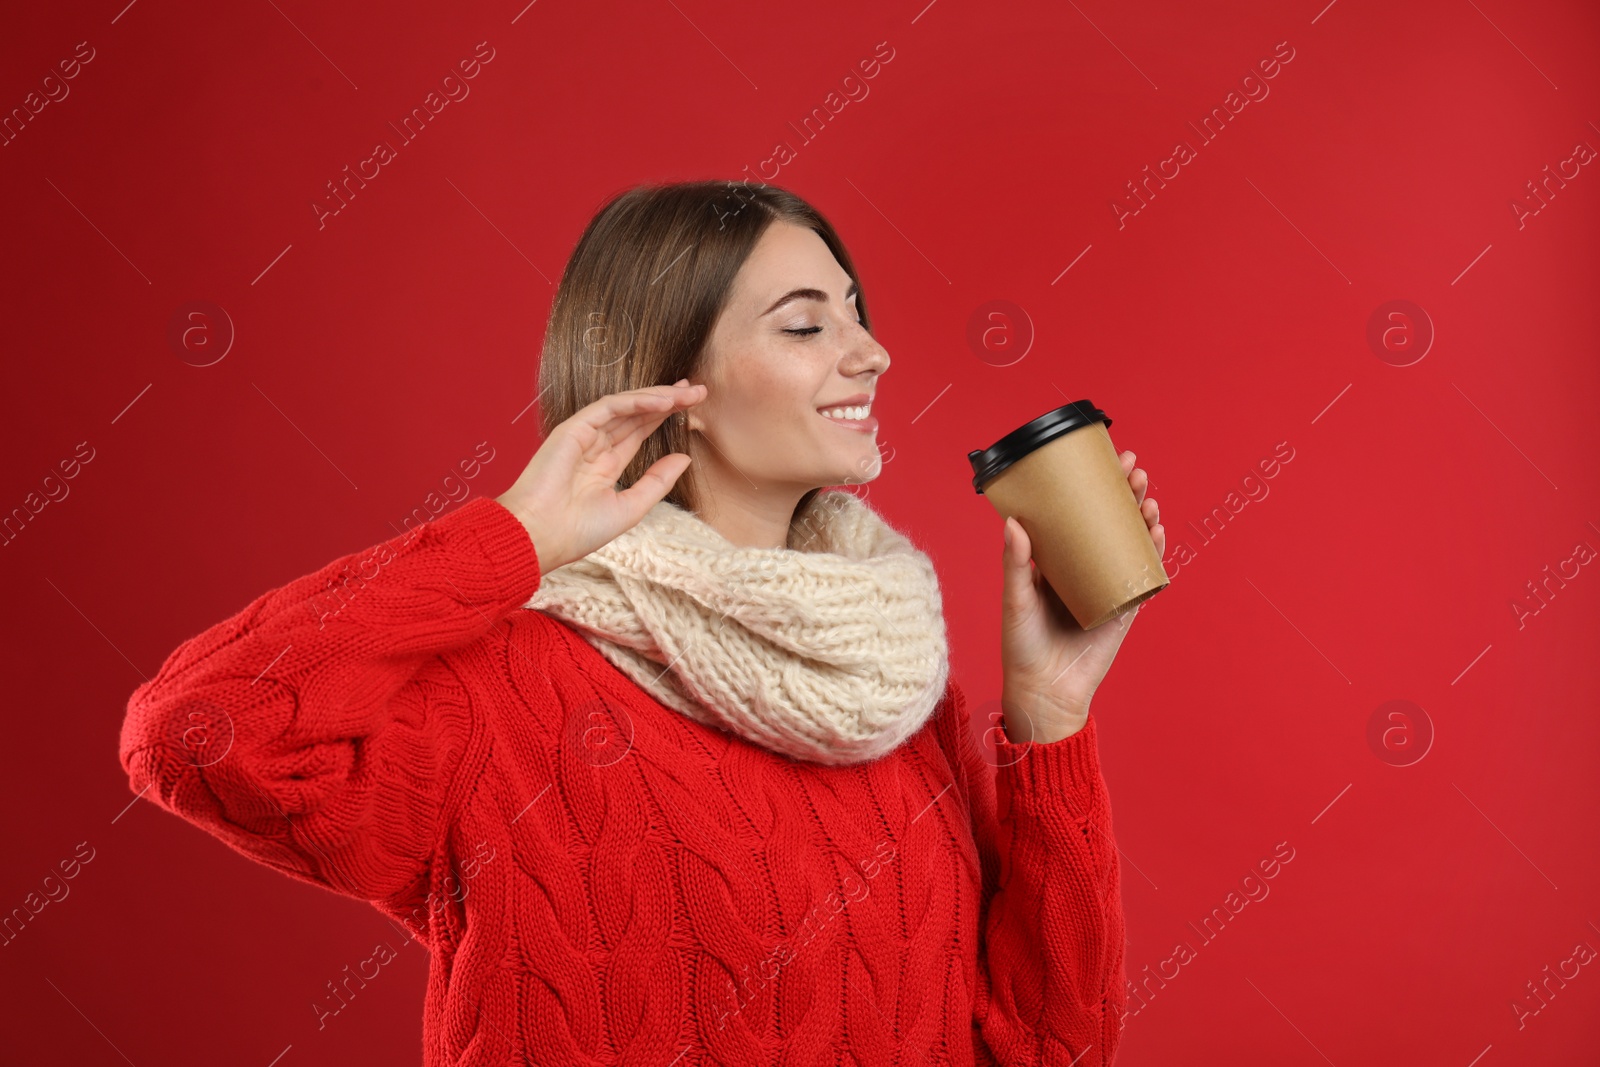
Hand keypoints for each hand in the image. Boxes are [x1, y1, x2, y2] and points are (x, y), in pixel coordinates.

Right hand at [495, 380, 705, 573]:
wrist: (542, 536)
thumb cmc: (578, 530)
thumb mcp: (631, 507)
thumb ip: (657, 481)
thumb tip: (685, 457)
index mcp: (605, 465)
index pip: (640, 432)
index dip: (665, 417)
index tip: (694, 406)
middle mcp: (595, 446)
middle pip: (637, 415)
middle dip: (668, 400)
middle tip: (699, 390)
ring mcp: (583, 435)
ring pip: (626, 407)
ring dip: (657, 397)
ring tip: (688, 393)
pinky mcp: (573, 428)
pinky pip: (608, 407)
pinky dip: (636, 401)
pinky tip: (663, 401)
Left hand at [999, 449, 1163, 743]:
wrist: (1045, 691)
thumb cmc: (1022, 646)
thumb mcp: (1015, 600)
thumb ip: (1016, 564)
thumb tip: (1014, 522)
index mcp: (1055, 561)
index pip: (1077, 514)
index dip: (1093, 488)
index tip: (1105, 461)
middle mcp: (1083, 568)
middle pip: (1110, 522)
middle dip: (1125, 495)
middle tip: (1135, 471)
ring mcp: (1106, 586)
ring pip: (1130, 544)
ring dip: (1143, 519)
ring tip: (1148, 499)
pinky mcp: (1124, 608)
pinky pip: (1143, 576)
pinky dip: (1153, 554)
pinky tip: (1158, 533)